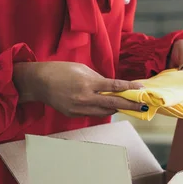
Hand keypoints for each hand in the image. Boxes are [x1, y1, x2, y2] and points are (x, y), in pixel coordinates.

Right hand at [13, 62, 146, 117]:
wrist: (38, 83)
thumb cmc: (61, 71)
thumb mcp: (82, 69)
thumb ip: (99, 79)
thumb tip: (113, 87)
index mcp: (88, 82)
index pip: (114, 86)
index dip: (130, 88)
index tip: (141, 89)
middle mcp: (85, 97)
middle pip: (114, 103)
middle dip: (131, 105)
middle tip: (144, 106)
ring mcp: (79, 108)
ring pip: (105, 111)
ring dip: (118, 108)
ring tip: (130, 106)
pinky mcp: (74, 114)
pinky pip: (94, 113)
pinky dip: (103, 110)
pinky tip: (111, 107)